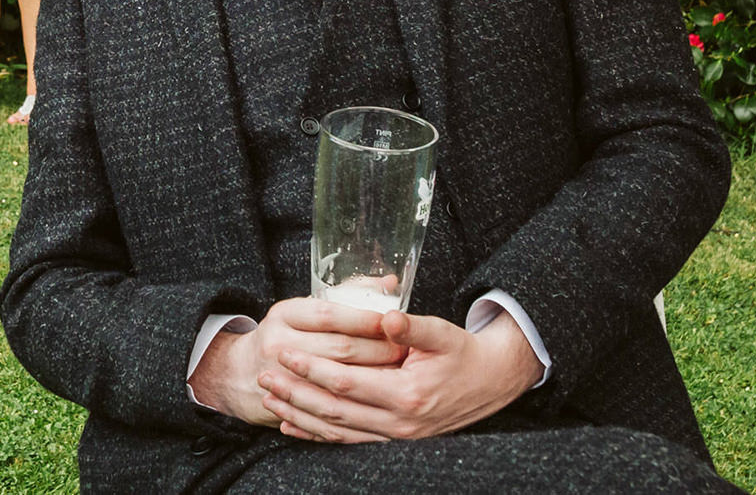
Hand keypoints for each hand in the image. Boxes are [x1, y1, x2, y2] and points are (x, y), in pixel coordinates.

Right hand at [189, 297, 405, 426]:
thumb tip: (389, 283)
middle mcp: (279, 343)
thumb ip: (347, 296)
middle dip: (378, 350)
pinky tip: (377, 401)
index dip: (365, 319)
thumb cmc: (285, 335)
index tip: (392, 323)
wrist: (241, 372)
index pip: (330, 314)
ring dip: (374, 378)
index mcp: (284, 314)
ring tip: (399, 375)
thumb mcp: (304, 309)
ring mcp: (282, 377)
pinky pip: (329, 408)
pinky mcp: (289, 404)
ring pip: (339, 381)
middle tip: (405, 351)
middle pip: (339, 348)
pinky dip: (356, 405)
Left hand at [258, 309, 542, 443]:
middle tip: (264, 375)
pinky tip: (292, 427)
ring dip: (300, 416)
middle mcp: (401, 422)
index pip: (347, 383)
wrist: (490, 382)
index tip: (285, 353)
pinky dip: (318, 436)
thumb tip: (385, 315)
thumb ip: (410, 326)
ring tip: (269, 398)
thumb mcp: (441, 333)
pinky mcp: (395, 440)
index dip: (313, 369)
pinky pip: (350, 442)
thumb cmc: (462, 351)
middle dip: (296, 394)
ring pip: (338, 431)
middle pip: (335, 411)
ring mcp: (398, 436)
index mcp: (409, 394)